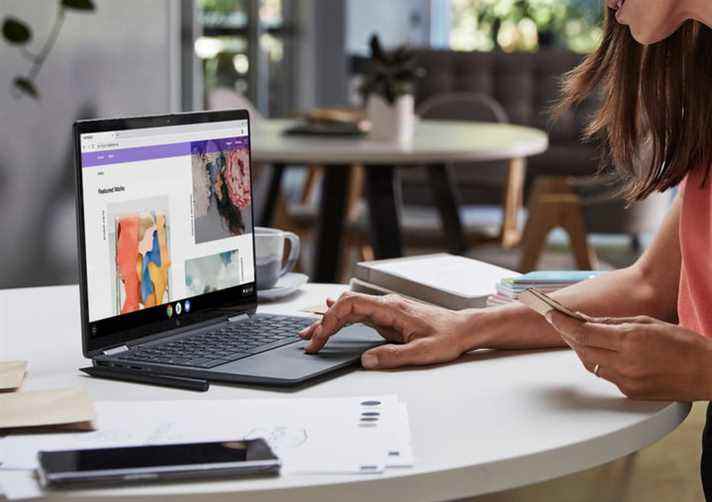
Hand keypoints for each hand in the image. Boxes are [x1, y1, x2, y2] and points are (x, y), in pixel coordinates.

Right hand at [299, 292, 473, 369]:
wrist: (465, 328)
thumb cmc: (448, 337)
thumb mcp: (422, 352)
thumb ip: (393, 356)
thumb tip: (366, 360)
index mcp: (391, 309)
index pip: (350, 306)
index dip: (330, 320)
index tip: (320, 338)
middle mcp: (386, 305)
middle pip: (346, 306)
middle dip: (324, 322)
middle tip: (309, 341)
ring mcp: (387, 310)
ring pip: (351, 309)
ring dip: (330, 321)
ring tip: (312, 334)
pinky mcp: (389, 317)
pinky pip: (360, 314)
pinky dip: (342, 319)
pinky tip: (332, 319)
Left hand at [546, 311, 711, 400]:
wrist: (709, 373)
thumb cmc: (683, 343)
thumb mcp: (647, 322)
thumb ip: (613, 323)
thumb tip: (586, 320)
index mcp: (630, 341)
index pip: (584, 332)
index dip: (562, 322)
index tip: (550, 313)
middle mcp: (625, 363)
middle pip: (581, 348)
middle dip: (567, 333)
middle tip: (557, 320)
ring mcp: (626, 381)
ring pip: (590, 363)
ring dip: (579, 347)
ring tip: (574, 333)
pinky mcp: (629, 393)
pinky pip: (604, 374)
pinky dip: (596, 360)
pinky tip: (596, 350)